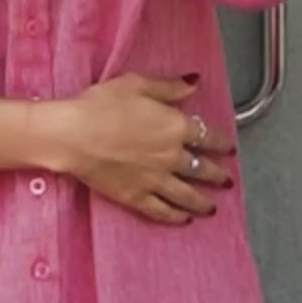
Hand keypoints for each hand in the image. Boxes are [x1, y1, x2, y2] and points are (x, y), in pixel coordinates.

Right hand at [45, 76, 234, 224]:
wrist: (73, 135)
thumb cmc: (100, 105)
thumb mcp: (136, 84)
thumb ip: (168, 87)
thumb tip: (193, 83)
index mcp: (175, 126)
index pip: (207, 137)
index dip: (221, 143)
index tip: (228, 148)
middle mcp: (171, 156)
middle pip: (202, 169)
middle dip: (217, 175)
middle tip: (226, 181)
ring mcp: (155, 180)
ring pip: (187, 195)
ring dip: (203, 201)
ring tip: (211, 207)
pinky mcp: (136, 197)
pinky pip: (162, 211)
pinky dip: (176, 216)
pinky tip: (183, 219)